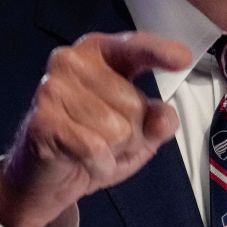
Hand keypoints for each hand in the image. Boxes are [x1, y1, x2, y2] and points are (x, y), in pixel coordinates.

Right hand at [0, 31, 190, 226]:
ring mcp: (52, 88)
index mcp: (99, 53)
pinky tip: (82, 162)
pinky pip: (95, 148)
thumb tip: (164, 116)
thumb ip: (157, 122)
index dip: (158, 52)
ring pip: (117, 129)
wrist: (44, 179)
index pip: (134, 47)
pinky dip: (98, 165)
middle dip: (131, 133)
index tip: (183, 59)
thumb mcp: (139, 134)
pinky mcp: (42, 120)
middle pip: (134, 103)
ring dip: (113, 151)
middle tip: (106, 140)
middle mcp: (72, 61)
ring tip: (91, 150)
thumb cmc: (94, 144)